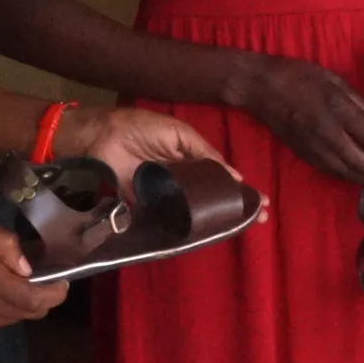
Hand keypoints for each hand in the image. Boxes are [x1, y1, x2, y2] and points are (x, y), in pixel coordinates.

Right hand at [0, 212, 63, 341]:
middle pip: (25, 314)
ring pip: (8, 321)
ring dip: (17, 305)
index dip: (55, 294)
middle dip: (40, 299)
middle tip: (40, 280)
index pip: (32, 300)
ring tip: (7, 283)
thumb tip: (27, 269)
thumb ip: (2, 244)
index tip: (62, 282)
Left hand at [54, 105, 266, 223]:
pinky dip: (183, 224)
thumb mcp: (180, 135)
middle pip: (211, 195)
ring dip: (214, 218)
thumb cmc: (142, 129)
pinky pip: (168, 216)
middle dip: (234, 206)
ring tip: (238, 227)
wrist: (103, 137)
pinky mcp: (147, 204)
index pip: (221, 175)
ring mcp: (166, 192)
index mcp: (191, 157)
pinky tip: (202, 233)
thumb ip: (205, 155)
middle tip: (256, 219)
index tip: (260, 202)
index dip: (240, 188)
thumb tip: (234, 176)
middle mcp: (181, 176)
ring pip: (193, 207)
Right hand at [243, 55, 363, 182]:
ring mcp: (315, 149)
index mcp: (338, 112)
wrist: (260, 88)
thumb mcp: (335, 80)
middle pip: (363, 163)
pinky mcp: (305, 156)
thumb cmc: (299, 76)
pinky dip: (350, 176)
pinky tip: (360, 173)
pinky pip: (333, 172)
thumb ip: (361, 103)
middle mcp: (328, 135)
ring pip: (348, 173)